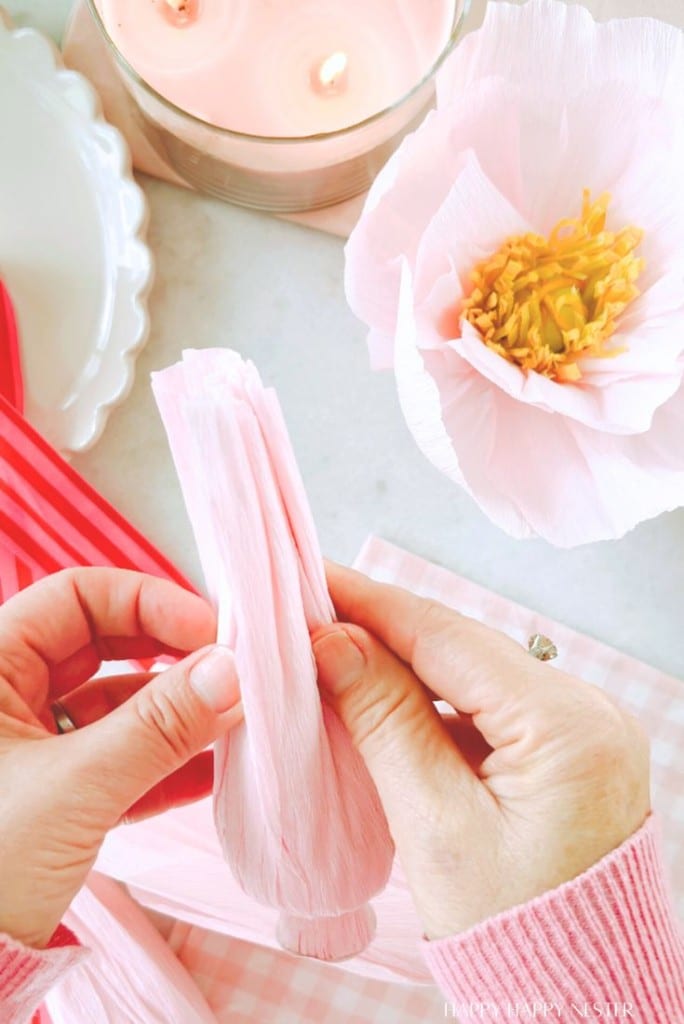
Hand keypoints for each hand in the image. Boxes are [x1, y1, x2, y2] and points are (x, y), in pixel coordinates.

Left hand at [0, 568, 240, 948]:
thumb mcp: (74, 789)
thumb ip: (157, 726)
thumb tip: (230, 670)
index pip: (76, 597)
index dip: (146, 602)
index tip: (209, 630)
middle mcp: (9, 700)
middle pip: (105, 645)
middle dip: (171, 656)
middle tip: (231, 670)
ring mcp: (34, 749)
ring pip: (117, 706)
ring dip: (177, 712)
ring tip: (235, 721)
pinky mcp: (56, 797)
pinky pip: (119, 761)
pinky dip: (165, 763)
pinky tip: (212, 772)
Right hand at [314, 565, 649, 939]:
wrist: (574, 999)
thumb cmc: (510, 934)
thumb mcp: (434, 826)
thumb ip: (384, 721)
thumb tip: (333, 641)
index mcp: (568, 725)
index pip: (450, 638)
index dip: (372, 604)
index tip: (312, 578)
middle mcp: (588, 710)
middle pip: (463, 648)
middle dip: (383, 630)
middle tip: (309, 613)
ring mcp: (582, 727)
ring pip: (473, 673)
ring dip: (403, 665)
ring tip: (333, 652)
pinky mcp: (567, 749)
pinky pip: (490, 704)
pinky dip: (433, 700)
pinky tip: (382, 698)